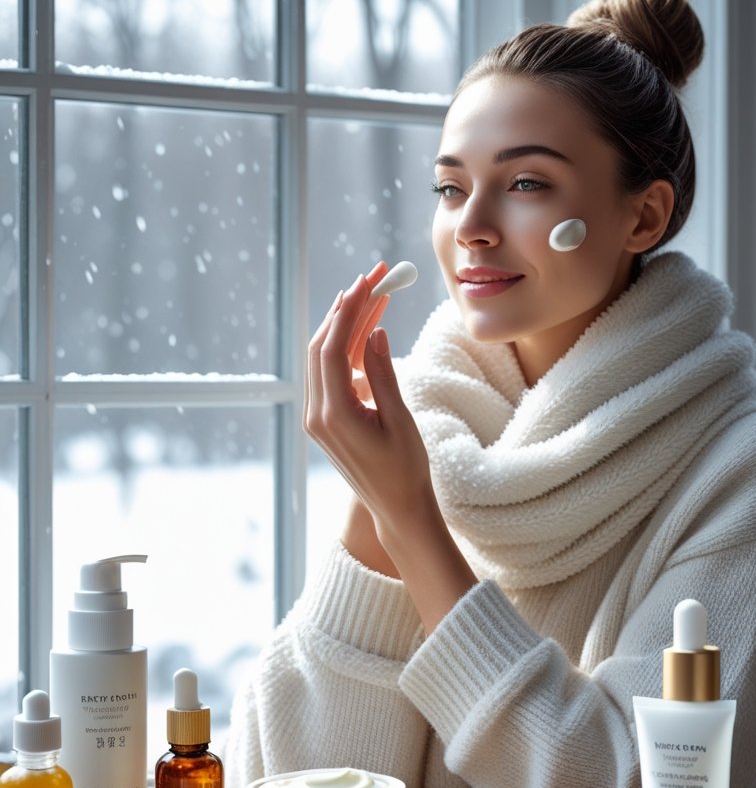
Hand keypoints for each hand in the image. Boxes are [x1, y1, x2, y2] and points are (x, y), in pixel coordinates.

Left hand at [305, 266, 477, 629]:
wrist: (397, 508)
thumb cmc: (405, 470)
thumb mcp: (400, 420)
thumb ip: (382, 375)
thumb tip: (374, 332)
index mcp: (333, 415)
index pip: (332, 349)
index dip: (348, 311)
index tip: (367, 283)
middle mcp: (318, 414)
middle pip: (323, 346)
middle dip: (347, 309)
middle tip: (373, 279)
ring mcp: (319, 418)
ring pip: (325, 358)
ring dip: (347, 326)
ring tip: (374, 296)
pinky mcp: (327, 420)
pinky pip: (332, 374)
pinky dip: (348, 349)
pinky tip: (368, 332)